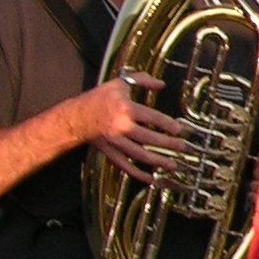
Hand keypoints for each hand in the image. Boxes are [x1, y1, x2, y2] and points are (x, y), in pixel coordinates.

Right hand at [66, 76, 185, 182]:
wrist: (75, 116)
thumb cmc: (98, 99)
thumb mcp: (119, 83)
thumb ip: (141, 80)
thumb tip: (160, 84)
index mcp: (125, 108)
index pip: (152, 117)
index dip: (167, 124)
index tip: (179, 129)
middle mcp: (120, 126)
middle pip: (149, 137)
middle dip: (168, 144)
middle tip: (183, 147)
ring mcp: (115, 141)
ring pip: (140, 154)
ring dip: (158, 160)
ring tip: (173, 164)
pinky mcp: (110, 152)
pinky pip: (125, 165)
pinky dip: (138, 173)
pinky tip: (150, 178)